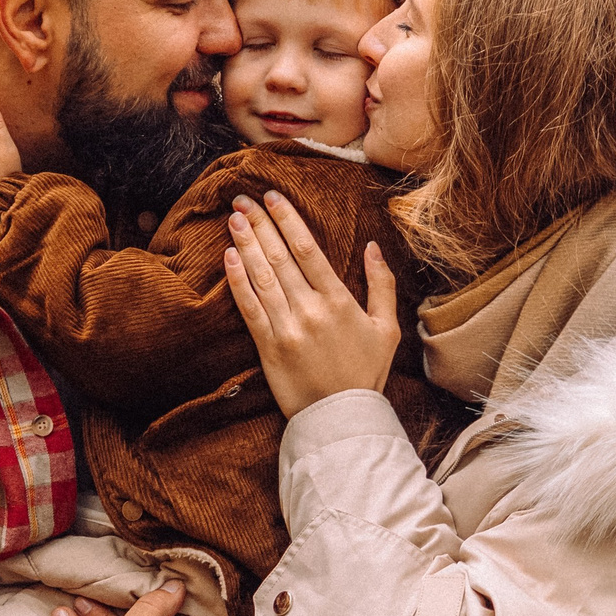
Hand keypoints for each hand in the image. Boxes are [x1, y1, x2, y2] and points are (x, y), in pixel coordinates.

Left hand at [222, 191, 401, 415]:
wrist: (341, 418)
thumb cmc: (366, 373)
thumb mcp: (387, 328)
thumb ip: (382, 285)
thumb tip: (373, 247)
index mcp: (339, 301)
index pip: (308, 250)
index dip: (287, 220)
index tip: (273, 198)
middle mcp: (311, 310)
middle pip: (280, 257)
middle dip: (260, 224)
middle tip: (243, 198)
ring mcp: (287, 328)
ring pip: (262, 277)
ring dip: (245, 244)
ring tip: (233, 218)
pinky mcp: (268, 347)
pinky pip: (249, 308)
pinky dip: (237, 281)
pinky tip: (228, 257)